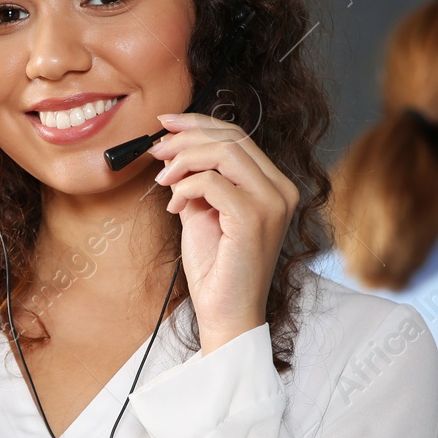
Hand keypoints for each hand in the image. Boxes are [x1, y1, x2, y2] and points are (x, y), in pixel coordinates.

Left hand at [149, 113, 299, 353]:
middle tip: (156, 150)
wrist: (225, 314)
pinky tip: (175, 209)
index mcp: (274, 186)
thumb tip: (173, 149)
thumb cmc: (216, 269)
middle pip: (231, 138)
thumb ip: (197, 181)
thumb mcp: (203, 213)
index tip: (165, 124)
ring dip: (183, 160)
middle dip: (186, 137)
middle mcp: (281, 190)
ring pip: (223, 153)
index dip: (199, 124)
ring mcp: (272, 203)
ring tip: (162, 180)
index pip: (238, 137)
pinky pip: (211, 182)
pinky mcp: (254, 218)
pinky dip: (184, 189)